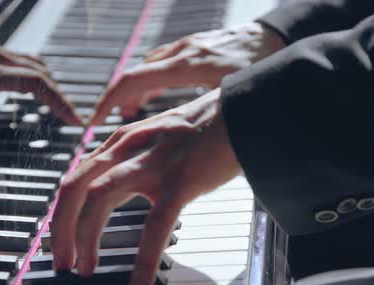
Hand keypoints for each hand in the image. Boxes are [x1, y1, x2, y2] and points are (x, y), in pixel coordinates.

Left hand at [0, 41, 81, 125]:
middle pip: (40, 72)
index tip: (73, 119)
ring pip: (32, 62)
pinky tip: (33, 86)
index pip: (35, 84)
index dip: (59, 101)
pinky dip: (34, 71)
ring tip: (57, 105)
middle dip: (60, 96)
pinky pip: (19, 57)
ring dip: (49, 82)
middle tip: (71, 118)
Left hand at [51, 89, 242, 284]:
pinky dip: (142, 260)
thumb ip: (131, 161)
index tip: (61, 240)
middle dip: (60, 230)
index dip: (61, 214)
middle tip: (60, 262)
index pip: (75, 180)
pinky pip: (154, 226)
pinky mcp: (181, 181)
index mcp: (120, 142)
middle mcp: (127, 148)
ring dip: (84, 239)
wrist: (243, 112)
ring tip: (84, 269)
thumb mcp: (155, 141)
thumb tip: (113, 189)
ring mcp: (153, 163)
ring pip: (99, 200)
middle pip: (74, 189)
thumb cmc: (202, 130)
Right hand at [91, 22, 284, 124]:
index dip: (109, 101)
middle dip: (115, 100)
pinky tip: (154, 95)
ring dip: (134, 91)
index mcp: (188, 66)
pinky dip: (150, 81)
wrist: (277, 35)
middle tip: (106, 124)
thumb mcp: (238, 99)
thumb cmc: (263, 65)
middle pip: (133, 74)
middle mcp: (181, 54)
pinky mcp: (193, 47)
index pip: (134, 80)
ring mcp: (185, 48)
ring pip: (146, 68)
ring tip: (129, 115)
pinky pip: (160, 63)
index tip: (95, 121)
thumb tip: (211, 161)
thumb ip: (219, 123)